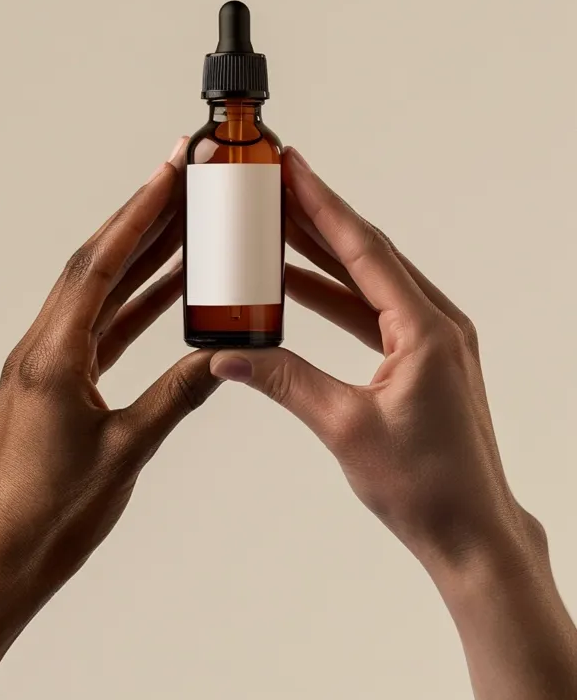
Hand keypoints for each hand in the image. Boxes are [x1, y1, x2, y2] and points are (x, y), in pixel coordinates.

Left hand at [0, 138, 219, 699]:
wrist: (5, 556)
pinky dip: (135, 301)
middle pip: (95, 264)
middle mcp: (42, 347)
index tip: (167, 172)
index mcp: (52, 357)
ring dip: (140, 255)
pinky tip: (167, 288)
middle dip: (140, 217)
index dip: (136, 215)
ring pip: (98, 291)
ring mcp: (48, 361)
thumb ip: (177, 395)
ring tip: (184, 222)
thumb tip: (223, 355)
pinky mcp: (58, 379)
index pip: (98, 266)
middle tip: (180, 179)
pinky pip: (101, 324)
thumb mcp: (128, 450)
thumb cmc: (53, 514)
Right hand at [213, 146, 536, 571]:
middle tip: (276, 186)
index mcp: (426, 330)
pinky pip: (374, 310)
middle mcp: (437, 323)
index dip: (324, 204)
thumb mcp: (344, 428)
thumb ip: (284, 381)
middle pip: (368, 254)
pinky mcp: (425, 358)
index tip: (293, 167)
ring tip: (278, 227)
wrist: (471, 531)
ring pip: (370, 280)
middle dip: (318, 218)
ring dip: (324, 255)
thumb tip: (229, 354)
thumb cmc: (425, 487)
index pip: (364, 250)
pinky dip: (337, 296)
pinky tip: (300, 288)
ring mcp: (435, 339)